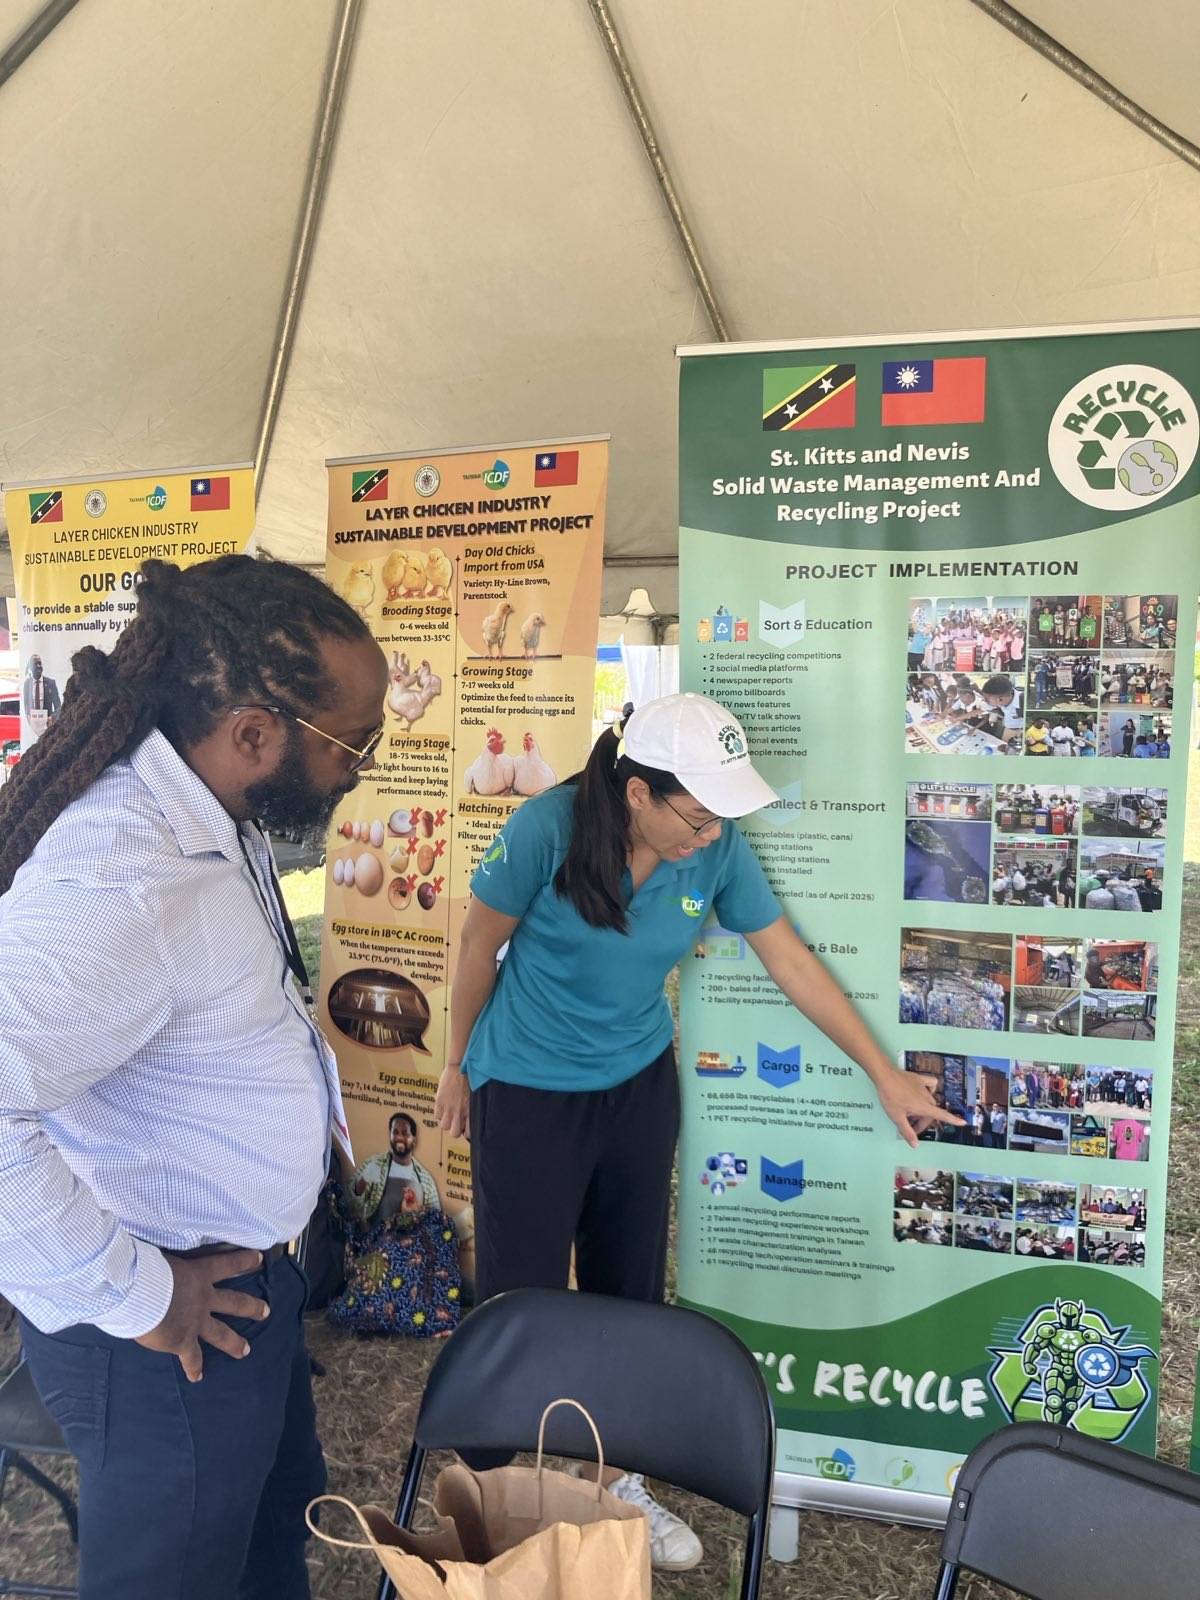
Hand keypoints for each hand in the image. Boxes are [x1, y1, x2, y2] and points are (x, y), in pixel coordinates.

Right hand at [135, 1250, 267, 1381]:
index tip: (259, 1259)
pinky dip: (194, 1368)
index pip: (227, 1263)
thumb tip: (153, 1263)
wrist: (140, 1294)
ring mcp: (196, 1321)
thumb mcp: (161, 1258)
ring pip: (221, 1333)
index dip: (243, 1261)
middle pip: (234, 1302)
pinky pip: (192, 1358)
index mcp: (198, 1273)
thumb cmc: (144, 1270)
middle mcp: (203, 1298)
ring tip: (245, 1351)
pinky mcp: (183, 1341)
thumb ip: (165, 1265)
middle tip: (266, 1312)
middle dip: (251, 1307)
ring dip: (234, 1343)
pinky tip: (197, 1377)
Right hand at [435, 1063, 469, 1138]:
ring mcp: (448, 1107)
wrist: (460, 1067)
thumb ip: (471, 1110)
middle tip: (456, 1122)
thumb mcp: (475, 1097)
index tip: (465, 1127)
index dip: (466, 1131)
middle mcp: (459, 1112)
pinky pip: (437, 1116)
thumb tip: (470, 1120)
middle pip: (454, 1133)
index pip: (468, 1133)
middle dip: (455, 1129)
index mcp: (470, 1111)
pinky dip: (439, 1113)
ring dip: (446, 1122)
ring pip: (444, 1126)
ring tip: (449, 1114)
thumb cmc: (470, 1079)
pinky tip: (444, 1106)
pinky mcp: (439, 1101)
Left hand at [875, 1067, 964, 1148]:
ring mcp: (923, 1086)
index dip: (953, 1120)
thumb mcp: (897, 1117)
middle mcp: (926, 1097)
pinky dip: (930, 1088)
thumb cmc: (890, 1096)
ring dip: (923, 1108)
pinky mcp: (918, 1078)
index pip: (942, 1115)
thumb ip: (907, 1131)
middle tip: (910, 1126)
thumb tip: (915, 1145)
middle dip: (922, 1121)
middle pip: (931, 1112)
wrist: (885, 1075)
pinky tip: (924, 1091)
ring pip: (929, 1100)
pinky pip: (930, 1083)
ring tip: (910, 1112)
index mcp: (923, 1107)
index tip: (963, 1122)